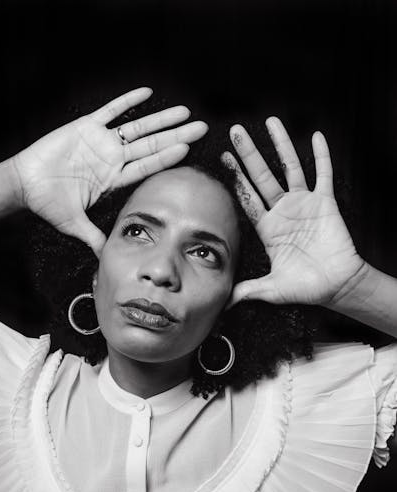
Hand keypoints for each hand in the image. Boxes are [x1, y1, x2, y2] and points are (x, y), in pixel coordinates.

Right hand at [10, 87, 206, 254]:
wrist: (24, 184)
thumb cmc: (47, 204)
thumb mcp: (75, 224)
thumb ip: (94, 238)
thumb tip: (107, 259)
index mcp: (113, 179)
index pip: (147, 167)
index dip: (167, 158)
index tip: (189, 151)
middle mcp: (112, 159)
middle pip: (151, 145)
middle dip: (176, 137)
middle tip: (202, 128)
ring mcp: (101, 142)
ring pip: (137, 127)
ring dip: (160, 119)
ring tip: (184, 111)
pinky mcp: (84, 127)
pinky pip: (109, 111)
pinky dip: (126, 102)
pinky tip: (148, 93)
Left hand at [222, 118, 364, 306]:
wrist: (336, 286)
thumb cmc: (305, 287)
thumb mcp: (270, 289)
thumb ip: (247, 290)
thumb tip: (223, 302)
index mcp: (268, 228)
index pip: (247, 197)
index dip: (235, 179)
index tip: (223, 159)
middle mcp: (283, 211)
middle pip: (262, 176)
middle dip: (248, 154)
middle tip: (236, 132)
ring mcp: (304, 204)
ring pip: (290, 167)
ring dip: (280, 144)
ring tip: (270, 121)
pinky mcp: (326, 202)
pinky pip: (323, 174)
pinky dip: (321, 155)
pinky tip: (315, 136)